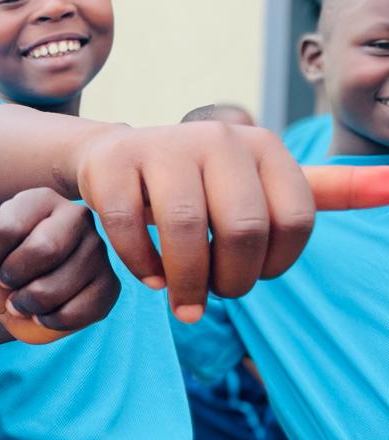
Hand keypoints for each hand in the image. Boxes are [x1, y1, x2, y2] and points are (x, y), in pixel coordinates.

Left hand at [0, 194, 119, 342]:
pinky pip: (82, 308)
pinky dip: (53, 319)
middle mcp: (77, 218)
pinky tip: (45, 312)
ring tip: (22, 299)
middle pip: (43, 251)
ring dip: (29, 302)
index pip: (11, 225)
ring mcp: (98, 252)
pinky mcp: (109, 286)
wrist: (10, 300)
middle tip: (5, 284)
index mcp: (40, 200)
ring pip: (60, 284)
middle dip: (12, 279)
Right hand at [75, 121, 314, 321]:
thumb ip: (326, 189)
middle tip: (213, 297)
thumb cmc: (198, 182)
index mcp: (264, 145)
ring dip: (185, 284)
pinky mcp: (114, 163)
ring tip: (180, 302)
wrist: (114, 158)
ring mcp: (162, 146)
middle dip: (230, 281)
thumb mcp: (262, 183)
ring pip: (186, 230)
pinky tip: (149, 277)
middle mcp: (218, 137)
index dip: (274, 267)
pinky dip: (142, 265)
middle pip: (243, 229)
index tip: (251, 277)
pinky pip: (131, 227)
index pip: (293, 222)